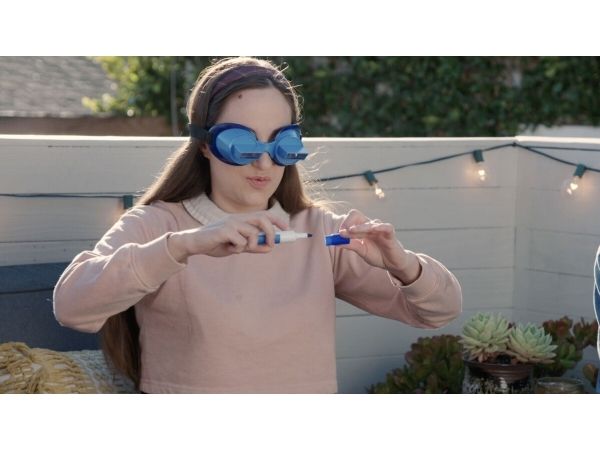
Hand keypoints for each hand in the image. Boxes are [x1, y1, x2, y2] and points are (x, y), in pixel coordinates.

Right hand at [168, 211, 288, 259]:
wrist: (194, 244)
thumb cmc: (216, 243)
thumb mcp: (238, 246)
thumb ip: (253, 246)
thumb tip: (270, 248)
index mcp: (242, 219)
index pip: (264, 215)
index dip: (278, 220)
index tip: (287, 229)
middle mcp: (238, 218)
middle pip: (263, 219)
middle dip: (271, 233)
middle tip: (271, 245)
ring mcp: (231, 222)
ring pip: (253, 233)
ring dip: (251, 245)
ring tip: (238, 249)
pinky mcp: (224, 230)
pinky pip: (241, 242)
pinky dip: (238, 249)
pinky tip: (227, 248)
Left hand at [338, 209, 420, 282]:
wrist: (392, 263)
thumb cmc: (377, 255)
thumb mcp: (362, 251)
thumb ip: (351, 245)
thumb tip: (336, 242)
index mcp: (363, 228)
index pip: (352, 218)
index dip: (344, 223)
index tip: (339, 233)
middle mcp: (371, 226)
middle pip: (358, 216)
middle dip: (348, 223)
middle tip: (342, 232)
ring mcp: (381, 229)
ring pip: (369, 223)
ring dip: (359, 227)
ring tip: (352, 231)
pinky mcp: (390, 234)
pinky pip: (387, 227)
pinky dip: (381, 227)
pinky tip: (374, 228)